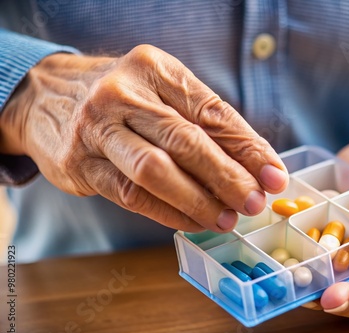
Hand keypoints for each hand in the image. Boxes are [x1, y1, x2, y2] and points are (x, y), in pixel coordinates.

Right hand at [0, 45, 287, 232]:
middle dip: (228, 176)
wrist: (48, 97)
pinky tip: (193, 222)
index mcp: (155, 69)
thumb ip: (205, 126)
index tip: (274, 176)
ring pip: (156, 170)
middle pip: (186, 140)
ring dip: (198, 200)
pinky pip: (131, 194)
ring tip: (227, 218)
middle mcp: (124, 93)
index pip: (212, 112)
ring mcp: (97, 128)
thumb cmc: (124, 99)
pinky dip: (168, 213)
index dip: (248, 148)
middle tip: (255, 202)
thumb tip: (256, 167)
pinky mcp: (80, 164)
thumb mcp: (162, 94)